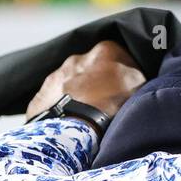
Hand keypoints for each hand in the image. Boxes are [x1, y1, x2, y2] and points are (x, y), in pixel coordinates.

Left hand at [26, 40, 146, 121]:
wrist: (75, 130)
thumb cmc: (112, 108)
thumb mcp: (140, 88)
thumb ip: (137, 77)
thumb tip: (136, 77)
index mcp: (106, 51)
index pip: (119, 56)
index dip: (123, 73)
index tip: (125, 89)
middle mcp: (78, 57)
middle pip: (92, 68)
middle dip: (97, 81)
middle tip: (105, 103)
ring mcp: (56, 75)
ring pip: (71, 83)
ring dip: (78, 94)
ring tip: (87, 116)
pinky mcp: (40, 96)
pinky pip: (54, 99)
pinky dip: (61, 108)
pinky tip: (69, 122)